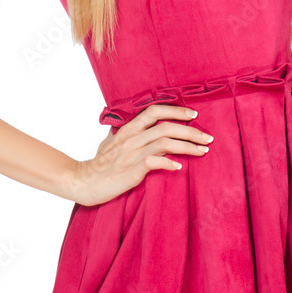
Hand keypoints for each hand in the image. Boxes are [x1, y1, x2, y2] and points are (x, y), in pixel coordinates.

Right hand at [70, 104, 213, 206]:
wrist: (83, 182)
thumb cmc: (98, 164)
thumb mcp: (110, 143)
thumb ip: (122, 134)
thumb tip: (127, 128)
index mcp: (128, 129)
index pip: (154, 111)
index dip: (176, 110)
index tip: (193, 115)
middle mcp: (132, 138)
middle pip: (166, 126)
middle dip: (191, 131)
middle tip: (208, 137)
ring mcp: (132, 153)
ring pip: (165, 142)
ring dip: (188, 146)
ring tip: (203, 151)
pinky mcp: (132, 170)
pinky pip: (155, 161)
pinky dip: (169, 162)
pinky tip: (180, 167)